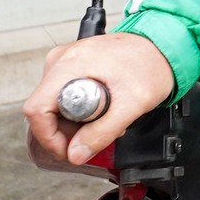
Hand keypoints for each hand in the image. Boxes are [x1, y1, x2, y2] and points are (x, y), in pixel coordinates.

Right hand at [25, 32, 177, 165]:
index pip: (36, 109)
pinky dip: (81, 110)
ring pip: (55, 106)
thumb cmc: (151, 65)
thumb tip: (76, 154)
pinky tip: (103, 108)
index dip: (49, 137)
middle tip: (97, 134)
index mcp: (69, 65)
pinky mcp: (74, 66)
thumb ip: (102, 132)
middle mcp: (61, 61)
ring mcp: (66, 62)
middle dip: (68, 131)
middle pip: (45, 110)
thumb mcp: (132, 104)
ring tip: (107, 118)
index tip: (69, 149)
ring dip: (77, 122)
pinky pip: (66, 96)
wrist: (164, 45)